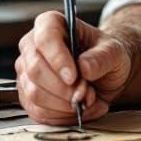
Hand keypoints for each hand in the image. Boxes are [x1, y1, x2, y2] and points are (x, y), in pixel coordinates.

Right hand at [15, 11, 131, 124]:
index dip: (57, 58)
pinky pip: (38, 112)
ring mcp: (27, 73)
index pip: (45, 37)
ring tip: (89, 99)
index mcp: (51, 24)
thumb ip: (101, 57)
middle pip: (35, 69)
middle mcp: (32, 47)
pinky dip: (63, 116)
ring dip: (65, 104)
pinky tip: (80, 109)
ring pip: (34, 94)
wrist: (106, 74)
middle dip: (64, 88)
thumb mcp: (114, 52)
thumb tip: (83, 67)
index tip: (74, 76)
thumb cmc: (106, 56)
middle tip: (88, 93)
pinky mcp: (28, 96)